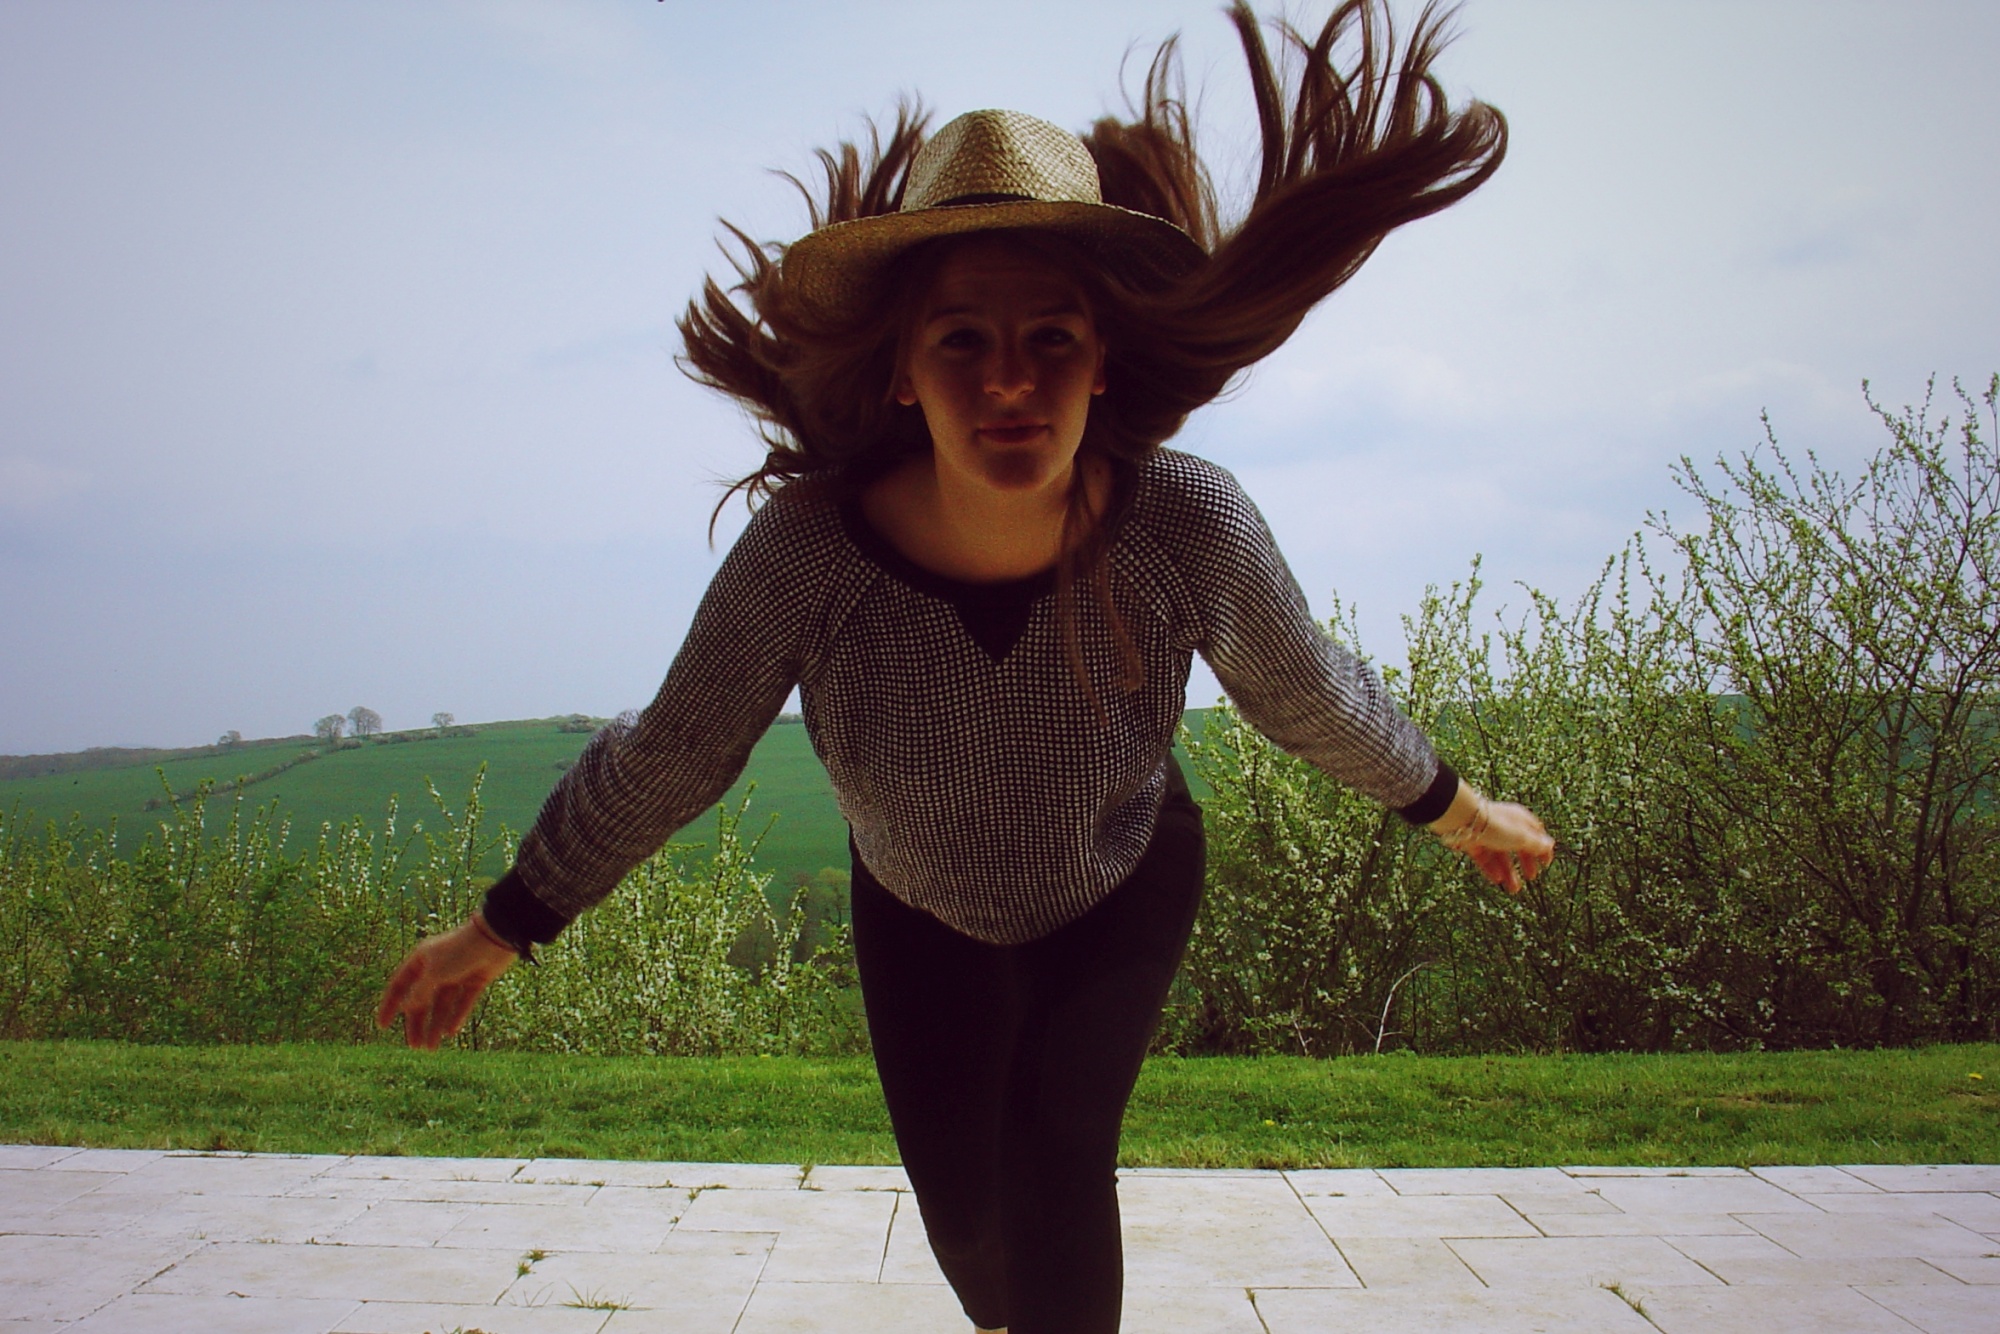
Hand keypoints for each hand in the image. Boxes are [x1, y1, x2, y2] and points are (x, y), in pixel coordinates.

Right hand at [375, 913, 517, 1049]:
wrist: (495, 938)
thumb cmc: (460, 951)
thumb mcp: (434, 973)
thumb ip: (419, 992)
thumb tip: (405, 1008)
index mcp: (421, 960)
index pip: (399, 986)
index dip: (390, 1006)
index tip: (382, 1026)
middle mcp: (437, 968)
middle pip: (422, 1000)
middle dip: (417, 1023)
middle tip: (415, 1046)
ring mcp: (457, 975)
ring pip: (442, 1005)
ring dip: (436, 1025)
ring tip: (431, 1048)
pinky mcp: (475, 980)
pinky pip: (462, 1002)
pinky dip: (457, 1016)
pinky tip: (450, 1032)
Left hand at [1431, 782, 1553, 894]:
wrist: (1462, 821)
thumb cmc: (1494, 824)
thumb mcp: (1521, 837)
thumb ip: (1535, 844)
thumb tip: (1550, 845)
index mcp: (1519, 820)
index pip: (1535, 834)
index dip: (1542, 848)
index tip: (1546, 862)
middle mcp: (1504, 826)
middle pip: (1518, 846)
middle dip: (1525, 862)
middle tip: (1531, 876)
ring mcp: (1488, 834)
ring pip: (1501, 856)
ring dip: (1509, 872)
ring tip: (1514, 889)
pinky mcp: (1473, 842)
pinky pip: (1485, 859)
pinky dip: (1492, 869)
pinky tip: (1497, 880)